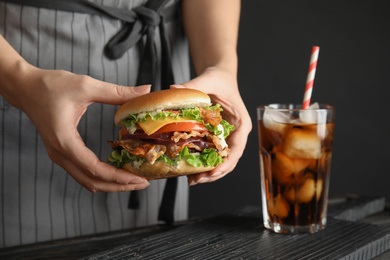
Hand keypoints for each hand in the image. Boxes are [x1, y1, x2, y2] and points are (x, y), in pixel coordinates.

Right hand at [10, 63, 150, 191]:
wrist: (26, 87)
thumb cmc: (51, 85)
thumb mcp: (86, 86)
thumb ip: (117, 91)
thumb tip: (145, 90)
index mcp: (65, 141)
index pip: (94, 169)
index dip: (118, 177)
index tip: (138, 178)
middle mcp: (60, 153)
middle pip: (92, 181)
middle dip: (119, 185)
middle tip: (143, 182)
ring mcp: (59, 155)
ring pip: (87, 180)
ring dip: (111, 184)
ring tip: (134, 180)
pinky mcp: (62, 153)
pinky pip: (83, 173)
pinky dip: (101, 176)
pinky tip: (117, 172)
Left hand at [171, 66, 251, 184]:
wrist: (220, 77)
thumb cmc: (219, 79)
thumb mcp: (209, 80)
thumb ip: (194, 86)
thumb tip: (174, 90)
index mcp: (241, 123)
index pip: (237, 148)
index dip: (226, 162)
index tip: (213, 171)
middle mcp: (237, 134)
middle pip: (230, 160)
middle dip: (215, 173)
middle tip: (196, 180)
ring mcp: (227, 137)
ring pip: (221, 161)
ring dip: (208, 172)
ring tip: (192, 180)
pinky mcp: (217, 138)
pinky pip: (212, 154)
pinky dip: (203, 163)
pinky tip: (190, 168)